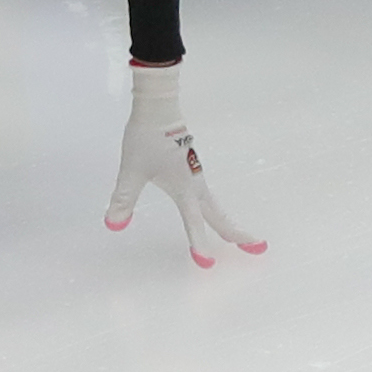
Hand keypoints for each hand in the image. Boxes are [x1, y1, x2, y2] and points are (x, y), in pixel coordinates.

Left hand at [104, 63, 263, 268]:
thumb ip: (123, 199)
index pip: (194, 223)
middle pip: (220, 216)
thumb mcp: (131, 171)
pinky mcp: (192, 167)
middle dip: (238, 234)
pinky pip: (208, 196)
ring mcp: (196, 175)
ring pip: (216, 206)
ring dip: (229, 223)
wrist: (159, 106)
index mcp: (184, 188)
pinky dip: (216, 210)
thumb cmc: (146, 137)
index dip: (199, 245)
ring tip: (239, 239)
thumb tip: (113, 225)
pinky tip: (211, 213)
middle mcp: (195, 184)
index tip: (206, 265)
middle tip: (258, 249)